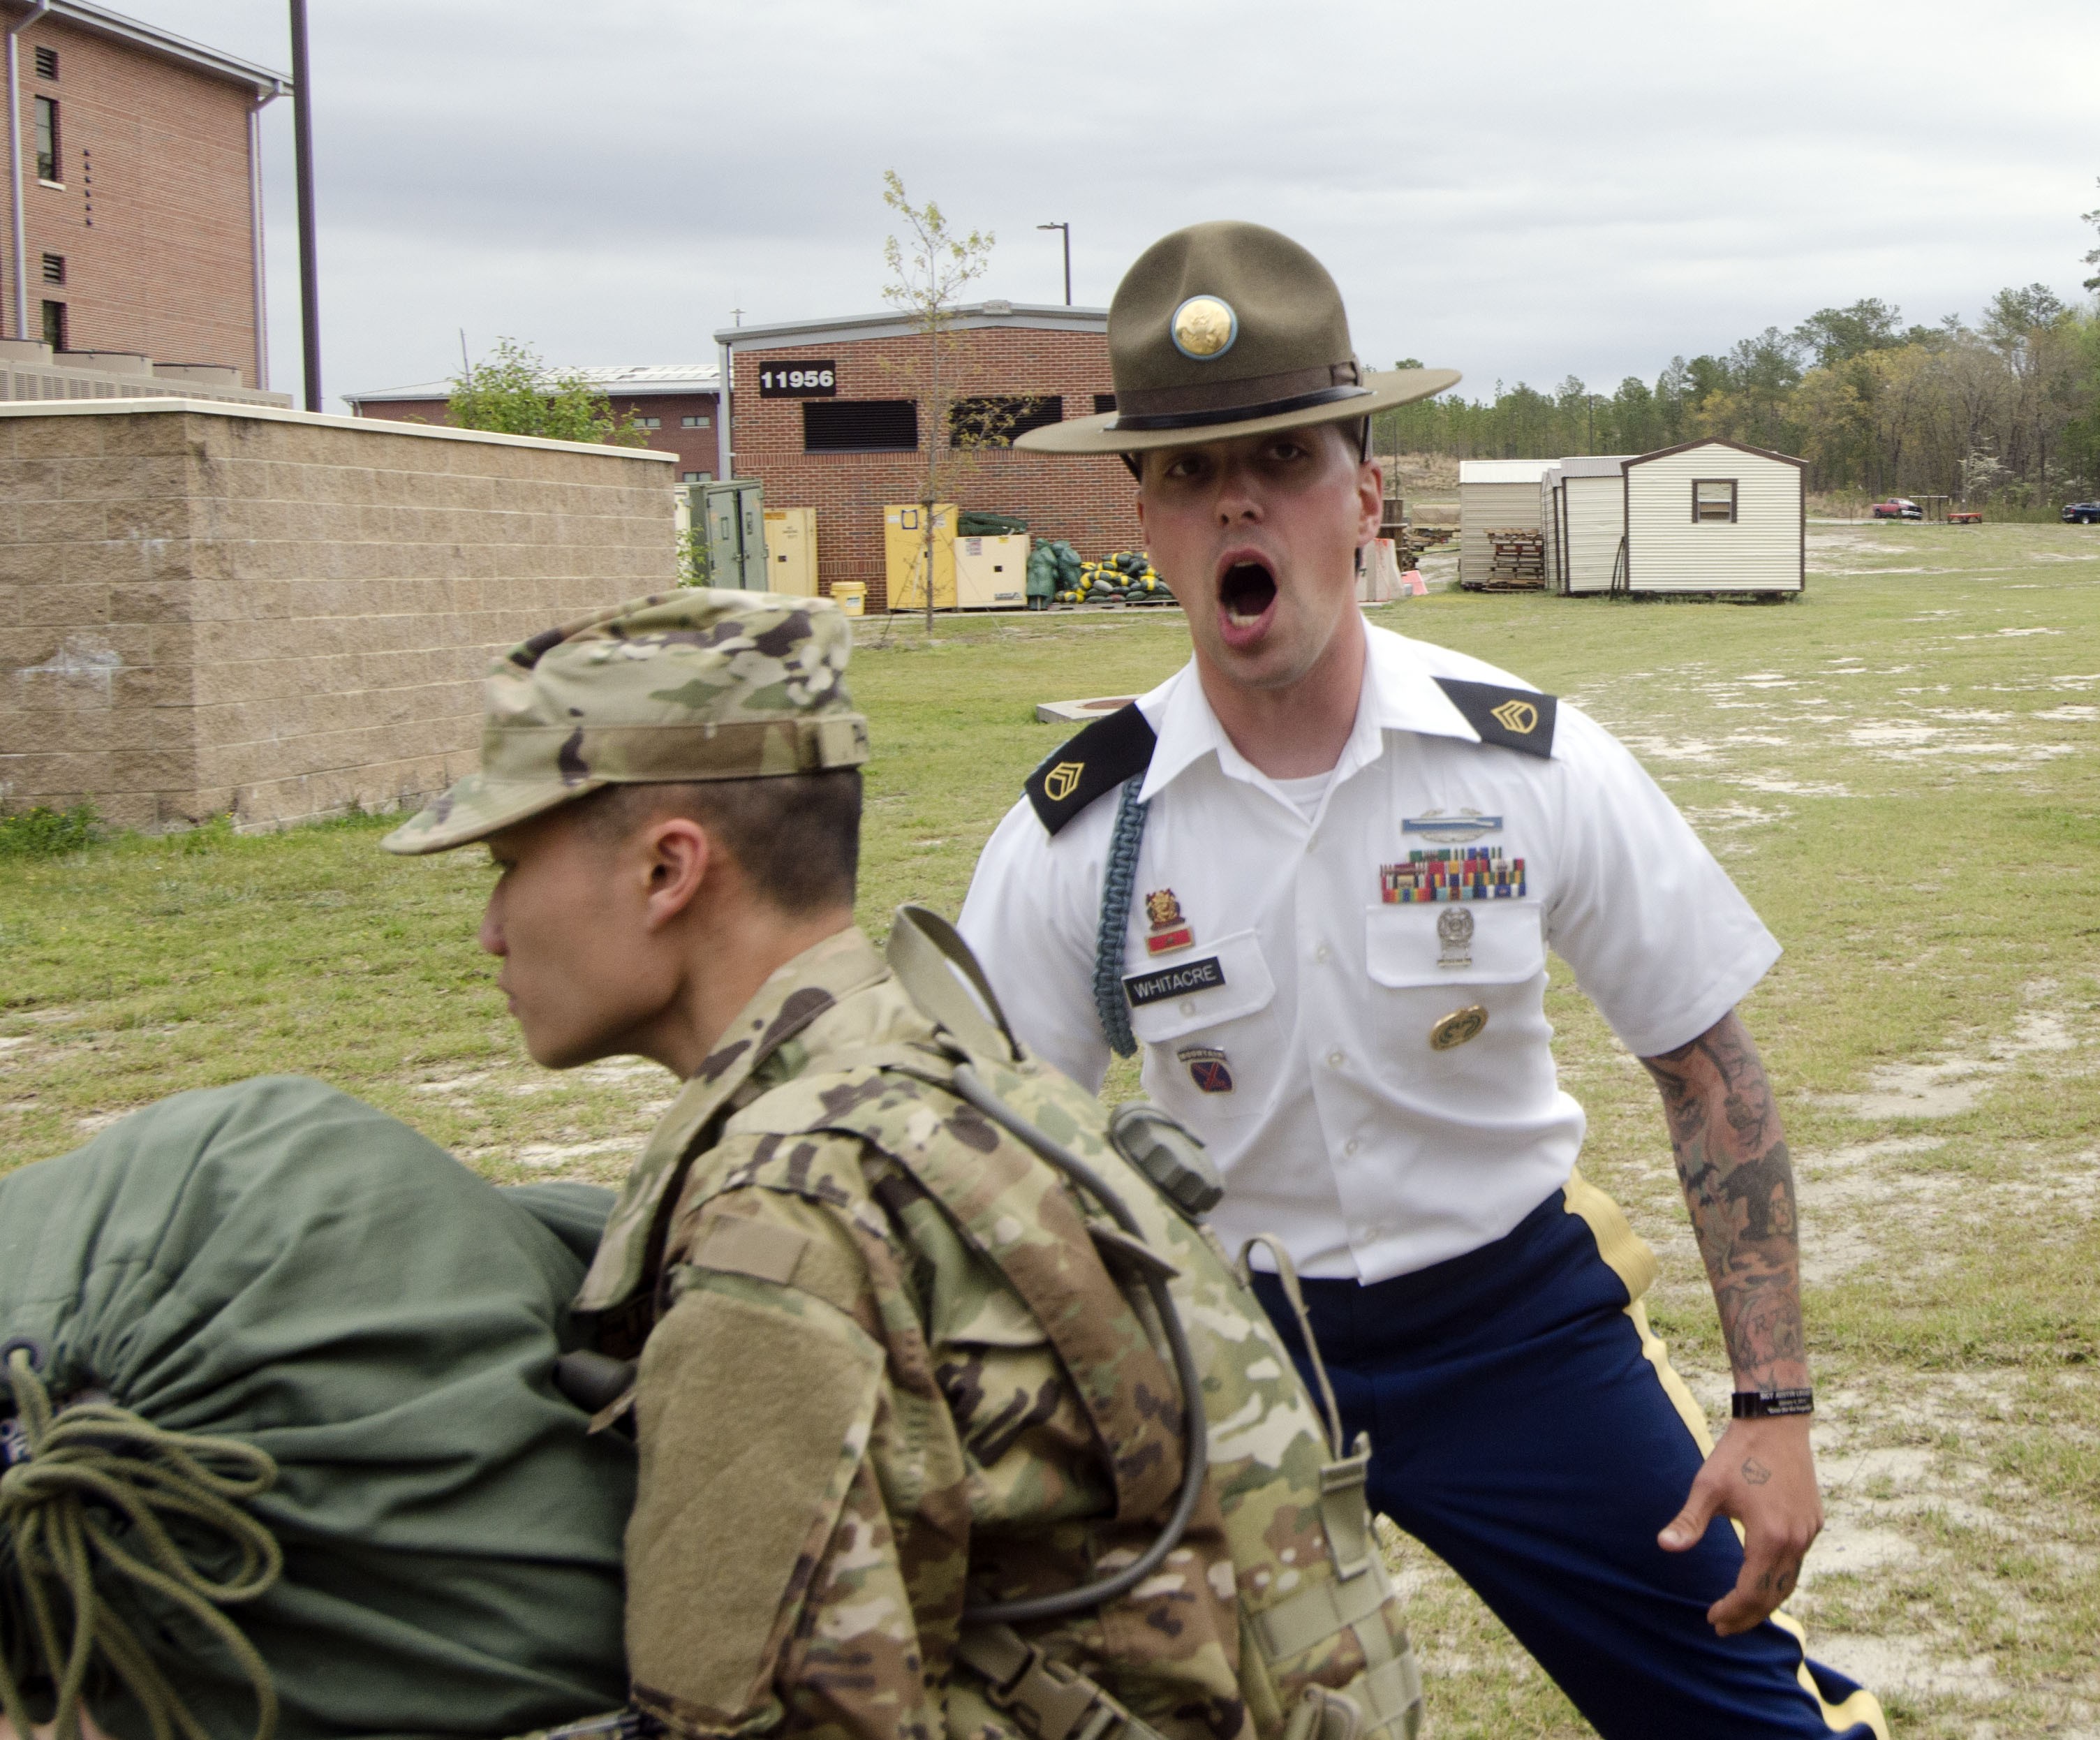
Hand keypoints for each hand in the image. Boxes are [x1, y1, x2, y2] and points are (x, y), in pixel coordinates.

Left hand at [1658, 1415, 1821, 1635]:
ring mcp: (1808, 1531)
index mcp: (1770, 1537)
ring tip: (1741, 1611)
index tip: (1712, 1619)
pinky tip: (1761, 1579)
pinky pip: (1797, 1562)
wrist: (1776, 1422)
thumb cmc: (1738, 1453)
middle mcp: (1796, 1540)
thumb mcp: (1708, 1487)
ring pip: (1789, 1581)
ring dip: (1766, 1600)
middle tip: (1724, 1626)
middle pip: (1774, 1594)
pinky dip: (1779, 1579)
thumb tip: (1664, 1546)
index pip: (1752, 1592)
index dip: (1732, 1611)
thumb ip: (1689, 1521)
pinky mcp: (1813, 1522)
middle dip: (1748, 1615)